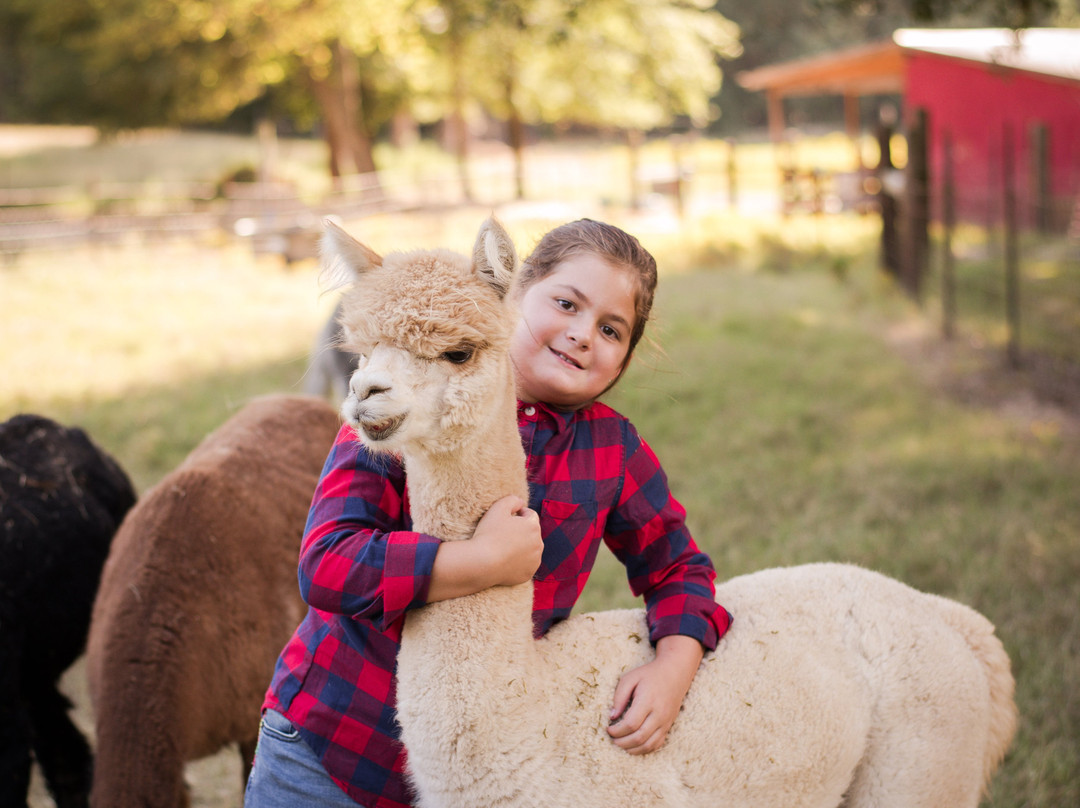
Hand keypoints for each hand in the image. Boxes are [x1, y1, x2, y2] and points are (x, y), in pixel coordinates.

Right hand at [429, 495, 541, 601]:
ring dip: (521, 547)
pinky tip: (505, 561)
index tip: (506, 519)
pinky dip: (518, 562)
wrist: (482, 563)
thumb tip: (521, 502)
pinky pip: (525, 565)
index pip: (530, 515)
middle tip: (503, 534)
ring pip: (530, 550)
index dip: (518, 514)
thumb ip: (512, 499)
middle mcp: (539, 543)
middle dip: (521, 531)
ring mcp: (534, 560)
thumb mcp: (498, 507)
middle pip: (531, 533)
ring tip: (504, 548)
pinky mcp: (528, 574)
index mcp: (533, 526)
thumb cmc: (489, 534)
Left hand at [606, 635, 703, 754]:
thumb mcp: (630, 678)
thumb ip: (619, 696)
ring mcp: (665, 722)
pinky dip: (643, 749)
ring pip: (648, 745)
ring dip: (632, 749)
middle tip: (612, 739)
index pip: (631, 724)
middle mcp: (659, 714)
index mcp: (648, 701)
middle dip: (622, 742)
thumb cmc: (649, 675)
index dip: (617, 731)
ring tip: (620, 744)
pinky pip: (657, 744)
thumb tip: (612, 716)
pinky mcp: (668, 726)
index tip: (608, 728)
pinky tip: (633, 746)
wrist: (675, 673)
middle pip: (639, 737)